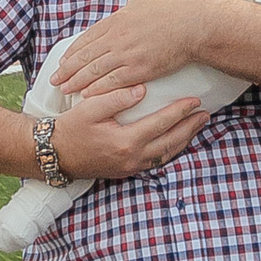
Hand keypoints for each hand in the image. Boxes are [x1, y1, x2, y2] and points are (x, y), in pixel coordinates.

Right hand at [47, 85, 209, 180]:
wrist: (55, 155)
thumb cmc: (71, 128)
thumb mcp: (90, 108)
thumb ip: (116, 97)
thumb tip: (142, 90)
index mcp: (126, 141)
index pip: (161, 123)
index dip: (180, 111)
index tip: (195, 99)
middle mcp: (132, 157)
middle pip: (171, 142)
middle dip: (190, 127)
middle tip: (205, 113)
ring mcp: (130, 167)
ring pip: (166, 155)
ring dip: (184, 140)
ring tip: (197, 126)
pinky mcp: (126, 170)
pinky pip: (156, 162)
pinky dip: (170, 150)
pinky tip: (176, 141)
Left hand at [50, 0, 209, 94]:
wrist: (193, 22)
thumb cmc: (175, 9)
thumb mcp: (144, 2)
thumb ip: (129, 11)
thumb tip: (124, 13)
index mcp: (118, 20)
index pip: (87, 38)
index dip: (73, 51)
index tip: (64, 60)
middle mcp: (117, 37)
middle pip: (85, 56)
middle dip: (67, 69)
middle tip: (55, 79)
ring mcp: (126, 54)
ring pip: (93, 71)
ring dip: (76, 81)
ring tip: (65, 90)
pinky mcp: (138, 69)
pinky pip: (112, 82)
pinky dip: (97, 89)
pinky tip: (87, 95)